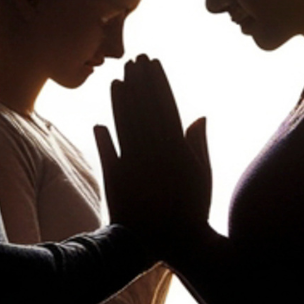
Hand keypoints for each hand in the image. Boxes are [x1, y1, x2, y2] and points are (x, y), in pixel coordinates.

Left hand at [93, 55, 211, 253]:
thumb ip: (198, 145)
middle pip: (143, 109)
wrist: (165, 243)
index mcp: (176, 149)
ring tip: (117, 79)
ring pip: (124, 124)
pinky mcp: (116, 179)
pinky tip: (100, 119)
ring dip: (120, 100)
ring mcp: (133, 164)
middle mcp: (153, 152)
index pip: (165, 106)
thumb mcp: (202, 178)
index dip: (157, 82)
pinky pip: (108, 151)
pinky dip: (104, 134)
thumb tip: (199, 116)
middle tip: (133, 60)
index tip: (152, 63)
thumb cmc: (191, 212)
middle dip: (138, 82)